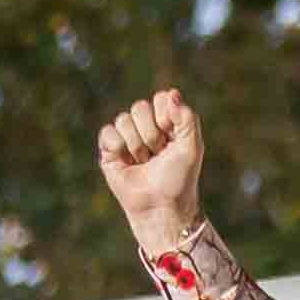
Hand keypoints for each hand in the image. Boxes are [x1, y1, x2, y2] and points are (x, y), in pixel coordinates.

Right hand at [94, 86, 206, 253]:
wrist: (161, 206)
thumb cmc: (179, 178)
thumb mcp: (192, 145)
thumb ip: (187, 116)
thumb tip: (171, 93)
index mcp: (166, 120)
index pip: (160, 98)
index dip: (166, 117)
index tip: (172, 138)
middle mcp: (146, 126)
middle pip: (139, 107)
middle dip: (151, 134)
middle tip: (158, 154)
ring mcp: (126, 137)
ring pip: (123, 120)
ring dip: (137, 145)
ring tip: (144, 162)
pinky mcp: (109, 151)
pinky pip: (107, 132)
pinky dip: (118, 147)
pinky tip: (126, 162)